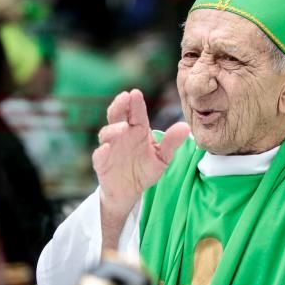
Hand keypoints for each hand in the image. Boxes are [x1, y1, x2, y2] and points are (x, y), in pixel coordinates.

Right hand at [93, 89, 189, 217]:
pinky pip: (99, 156)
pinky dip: (101, 152)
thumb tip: (186, 127)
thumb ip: (172, 143)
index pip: (135, 113)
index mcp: (137, 130)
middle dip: (119, 106)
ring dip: (113, 129)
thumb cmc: (145, 169)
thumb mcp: (162, 157)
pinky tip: (105, 149)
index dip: (135, 103)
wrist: (129, 191)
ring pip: (106, 133)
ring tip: (123, 127)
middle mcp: (121, 135)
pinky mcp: (101, 163)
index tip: (136, 93)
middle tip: (125, 97)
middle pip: (116, 115)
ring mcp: (110, 147)